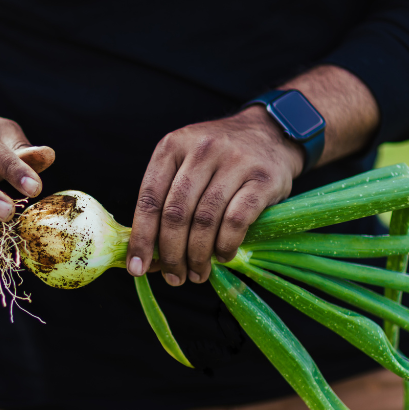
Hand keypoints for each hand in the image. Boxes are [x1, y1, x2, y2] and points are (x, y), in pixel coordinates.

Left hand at [126, 108, 303, 284]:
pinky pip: (236, 221)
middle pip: (175, 213)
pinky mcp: (263, 178)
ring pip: (205, 220)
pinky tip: (222, 256)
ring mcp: (234, 161)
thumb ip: (166, 201)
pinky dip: (225, 245)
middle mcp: (201, 150)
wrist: (271, 133)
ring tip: (197, 273)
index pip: (149, 198)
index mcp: (172, 146)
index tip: (137, 268)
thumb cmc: (219, 159)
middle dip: (171, 253)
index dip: (141, 238)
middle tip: (174, 277)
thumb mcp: (186, 164)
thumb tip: (148, 257)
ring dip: (197, 255)